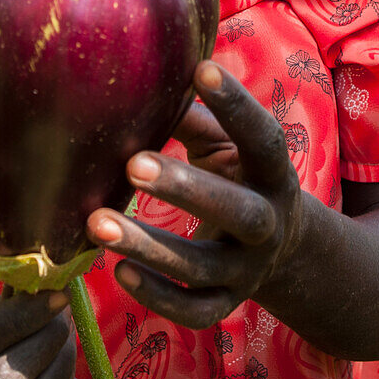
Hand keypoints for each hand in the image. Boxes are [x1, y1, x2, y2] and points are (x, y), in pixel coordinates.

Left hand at [86, 61, 301, 329]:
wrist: (282, 248)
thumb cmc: (237, 175)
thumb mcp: (223, 147)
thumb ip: (191, 119)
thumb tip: (141, 81)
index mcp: (273, 173)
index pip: (263, 137)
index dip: (237, 105)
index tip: (202, 69)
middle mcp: (269, 223)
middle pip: (237, 211)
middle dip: (185, 189)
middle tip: (132, 165)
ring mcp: (248, 269)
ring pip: (202, 266)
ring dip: (149, 247)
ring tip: (97, 223)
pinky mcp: (228, 302)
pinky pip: (195, 310)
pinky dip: (158, 297)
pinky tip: (119, 273)